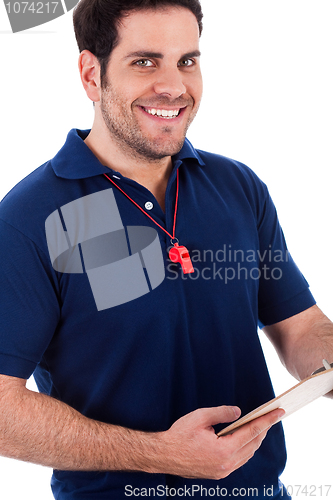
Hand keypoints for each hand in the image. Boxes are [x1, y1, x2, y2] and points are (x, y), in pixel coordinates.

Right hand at [157, 405, 284, 478]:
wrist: (164, 455)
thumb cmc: (179, 435)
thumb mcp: (200, 417)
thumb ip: (221, 413)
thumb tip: (239, 412)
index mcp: (223, 450)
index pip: (252, 433)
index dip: (267, 421)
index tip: (279, 412)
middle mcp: (226, 464)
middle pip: (253, 444)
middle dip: (264, 429)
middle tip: (272, 415)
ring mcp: (223, 471)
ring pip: (248, 454)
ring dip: (255, 439)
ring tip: (260, 424)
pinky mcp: (218, 473)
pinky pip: (239, 460)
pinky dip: (246, 447)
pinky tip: (244, 438)